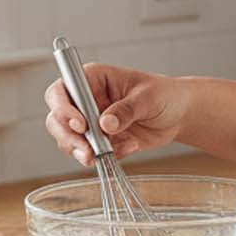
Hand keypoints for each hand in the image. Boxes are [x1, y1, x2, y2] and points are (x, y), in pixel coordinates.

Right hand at [43, 64, 188, 167]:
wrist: (178, 115)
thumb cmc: (164, 94)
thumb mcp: (149, 97)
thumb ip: (127, 109)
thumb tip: (105, 123)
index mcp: (93, 79)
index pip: (62, 90)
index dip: (64, 108)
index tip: (81, 124)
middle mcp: (86, 100)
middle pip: (57, 119)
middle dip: (69, 137)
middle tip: (89, 151)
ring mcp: (90, 122)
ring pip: (68, 139)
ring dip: (83, 151)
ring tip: (108, 153)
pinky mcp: (98, 141)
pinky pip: (89, 153)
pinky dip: (104, 157)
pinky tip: (127, 148)